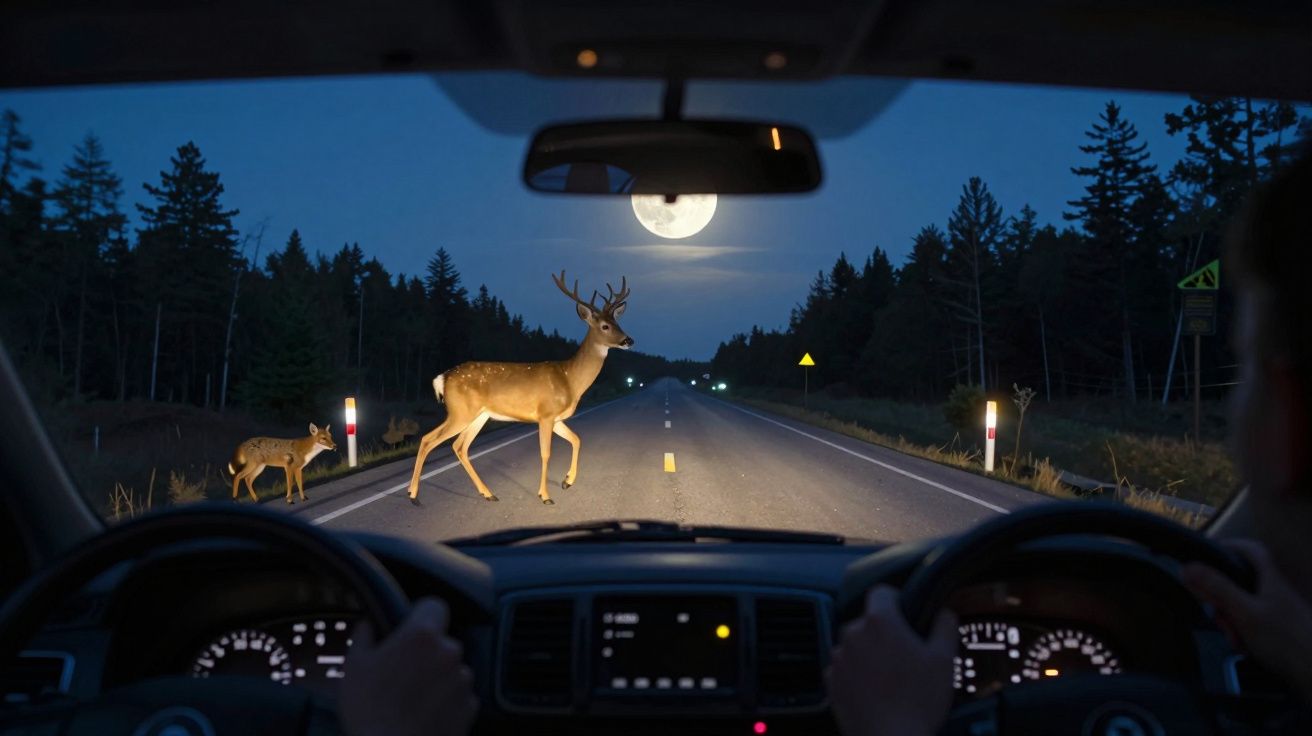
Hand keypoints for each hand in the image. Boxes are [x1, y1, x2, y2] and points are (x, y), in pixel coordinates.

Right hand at [338, 598, 477, 735]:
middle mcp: (449, 652)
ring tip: (412, 698)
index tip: (409, 628)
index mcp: (421, 635)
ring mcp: (462, 680)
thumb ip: (363, 637)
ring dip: (437, 677)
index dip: (421, 614)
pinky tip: (424, 713)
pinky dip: (447, 700)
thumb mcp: (353, 667)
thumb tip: (367, 625)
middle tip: (403, 671)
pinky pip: (459, 694)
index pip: (434, 605)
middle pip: (442, 641)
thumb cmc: (369, 709)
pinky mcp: (470, 706)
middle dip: (426, 652)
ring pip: (452, 668)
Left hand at [827, 586, 957, 735]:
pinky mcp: (832, 681)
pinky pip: (845, 668)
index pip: (881, 592)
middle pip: (868, 621)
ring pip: (855, 645)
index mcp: (879, 622)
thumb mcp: (944, 659)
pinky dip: (857, 674)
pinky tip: (876, 690)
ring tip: (891, 676)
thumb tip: (944, 613)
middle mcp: (853, 634)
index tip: (904, 611)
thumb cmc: (918, 701)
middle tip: (905, 654)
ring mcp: (839, 658)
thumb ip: (945, 626)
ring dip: (869, 653)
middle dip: (884, 632)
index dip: (895, 599)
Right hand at [1182, 540, 1311, 703]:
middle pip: (1240, 582)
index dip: (1230, 546)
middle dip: (1221, 596)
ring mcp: (1278, 612)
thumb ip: (1216, 588)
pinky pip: (1252, 624)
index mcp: (1270, 580)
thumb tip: (1188, 567)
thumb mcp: (1244, 611)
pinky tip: (1244, 646)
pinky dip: (1243, 633)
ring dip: (1231, 619)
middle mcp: (1275, 592)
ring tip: (1233, 636)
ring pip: (1243, 606)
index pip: (1251, 550)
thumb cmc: (1285, 640)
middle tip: (1214, 609)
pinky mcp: (1279, 630)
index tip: (1209, 554)